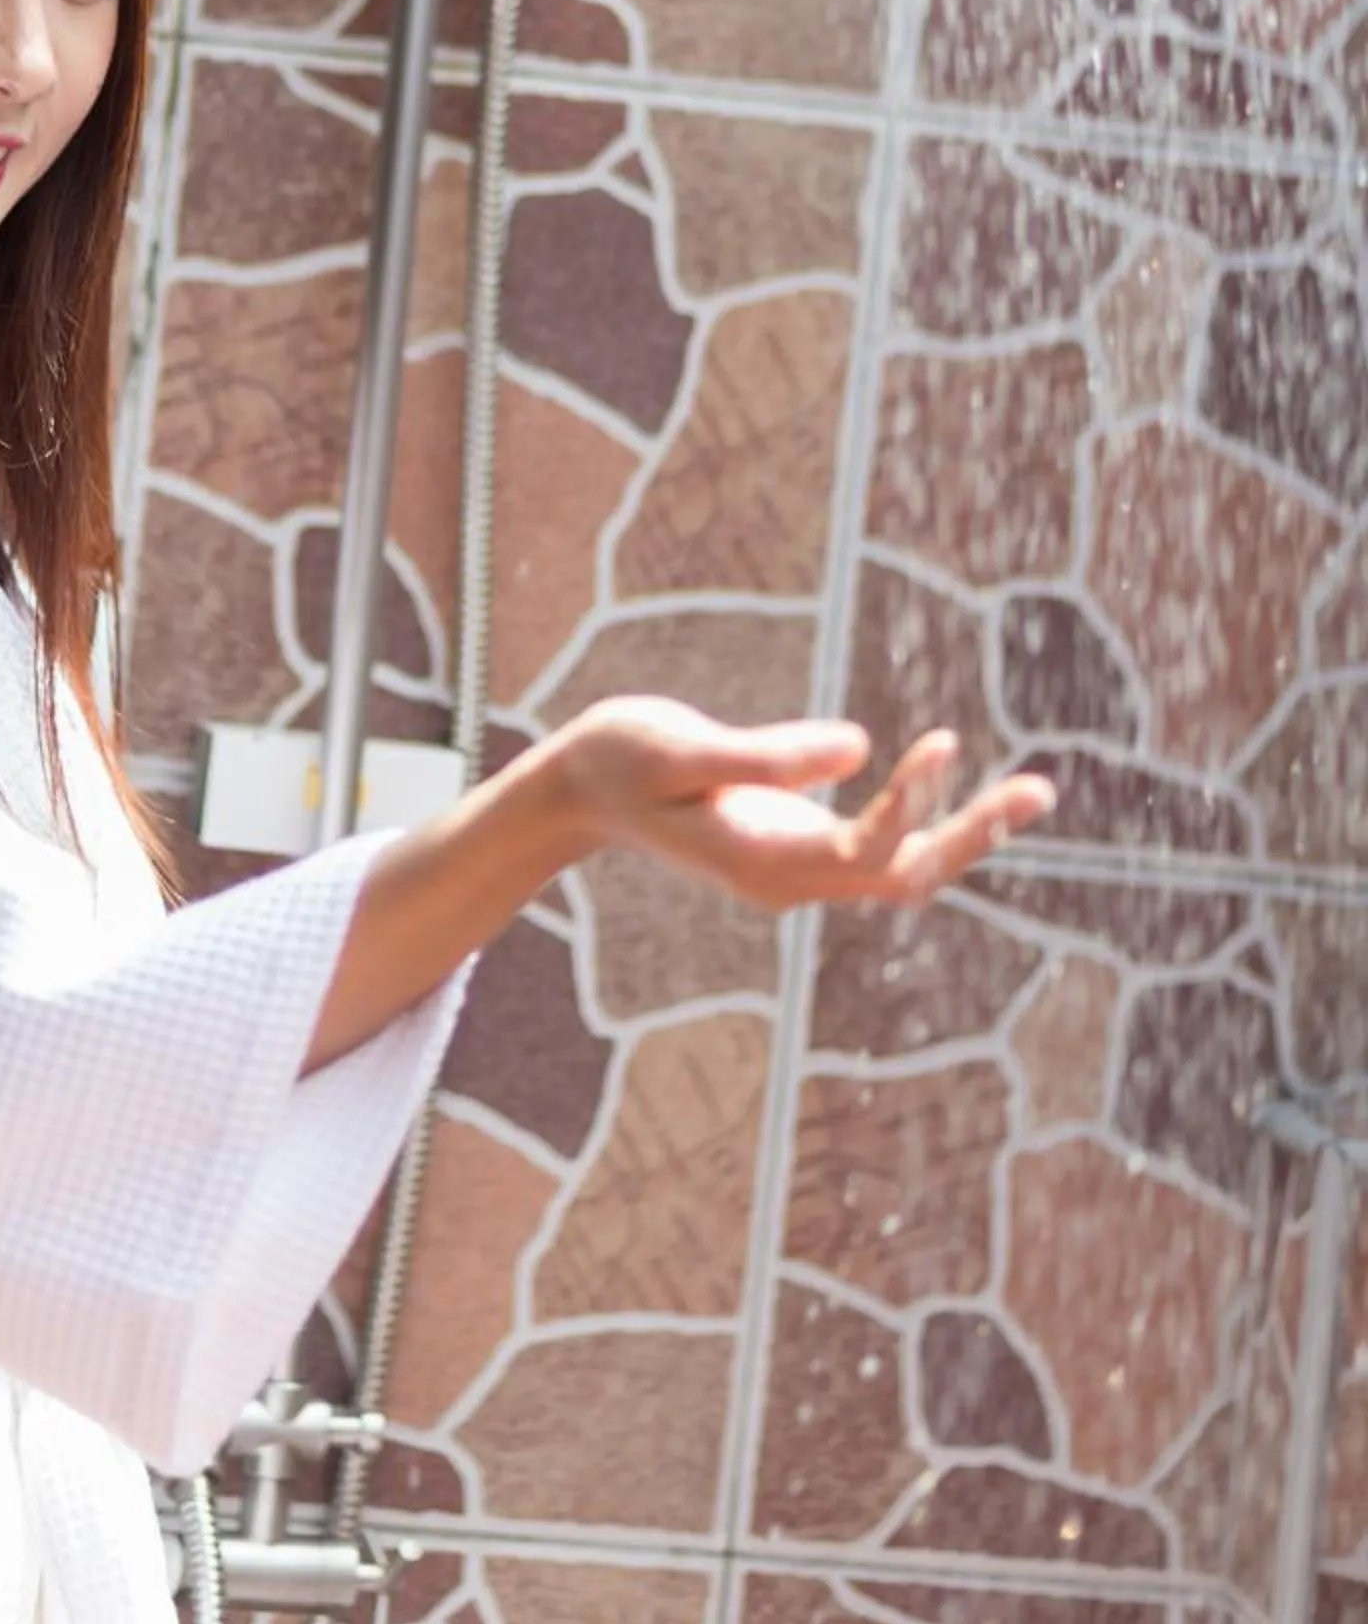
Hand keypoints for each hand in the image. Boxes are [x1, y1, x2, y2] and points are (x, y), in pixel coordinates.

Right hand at [560, 698, 1054, 914]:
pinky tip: (975, 795)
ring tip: (1034, 792)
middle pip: (902, 874)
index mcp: (759, 864)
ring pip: (900, 867)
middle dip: (970, 835)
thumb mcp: (679, 748)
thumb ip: (764, 756)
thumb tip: (857, 747)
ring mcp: (796, 870)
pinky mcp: (800, 845)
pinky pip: (881, 847)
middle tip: (1039, 791)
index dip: (909, 803)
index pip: (862, 850)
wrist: (584, 790)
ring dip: (966, 832)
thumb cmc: (622, 758)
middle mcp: (788, 880)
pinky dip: (930, 820)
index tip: (939, 743)